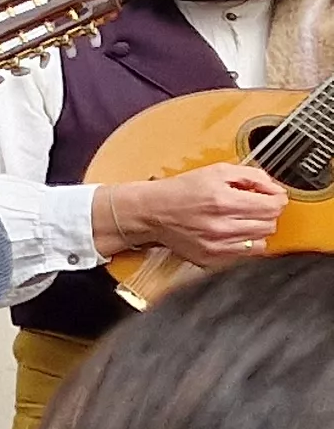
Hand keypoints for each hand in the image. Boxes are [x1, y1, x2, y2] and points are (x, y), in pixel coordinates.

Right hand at [97, 161, 289, 267]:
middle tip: (253, 205)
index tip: (271, 196)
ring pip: (261, 241)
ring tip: (242, 219)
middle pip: (270, 224)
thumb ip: (250, 175)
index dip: (277, 198)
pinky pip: (245, 254)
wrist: (151, 211)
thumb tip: (273, 187)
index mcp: (223, 201)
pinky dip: (245, 242)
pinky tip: (233, 232)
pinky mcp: (211, 258)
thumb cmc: (180, 190)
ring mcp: (216, 245)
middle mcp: (221, 226)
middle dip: (266, 212)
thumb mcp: (216, 171)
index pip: (273, 206)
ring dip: (256, 228)